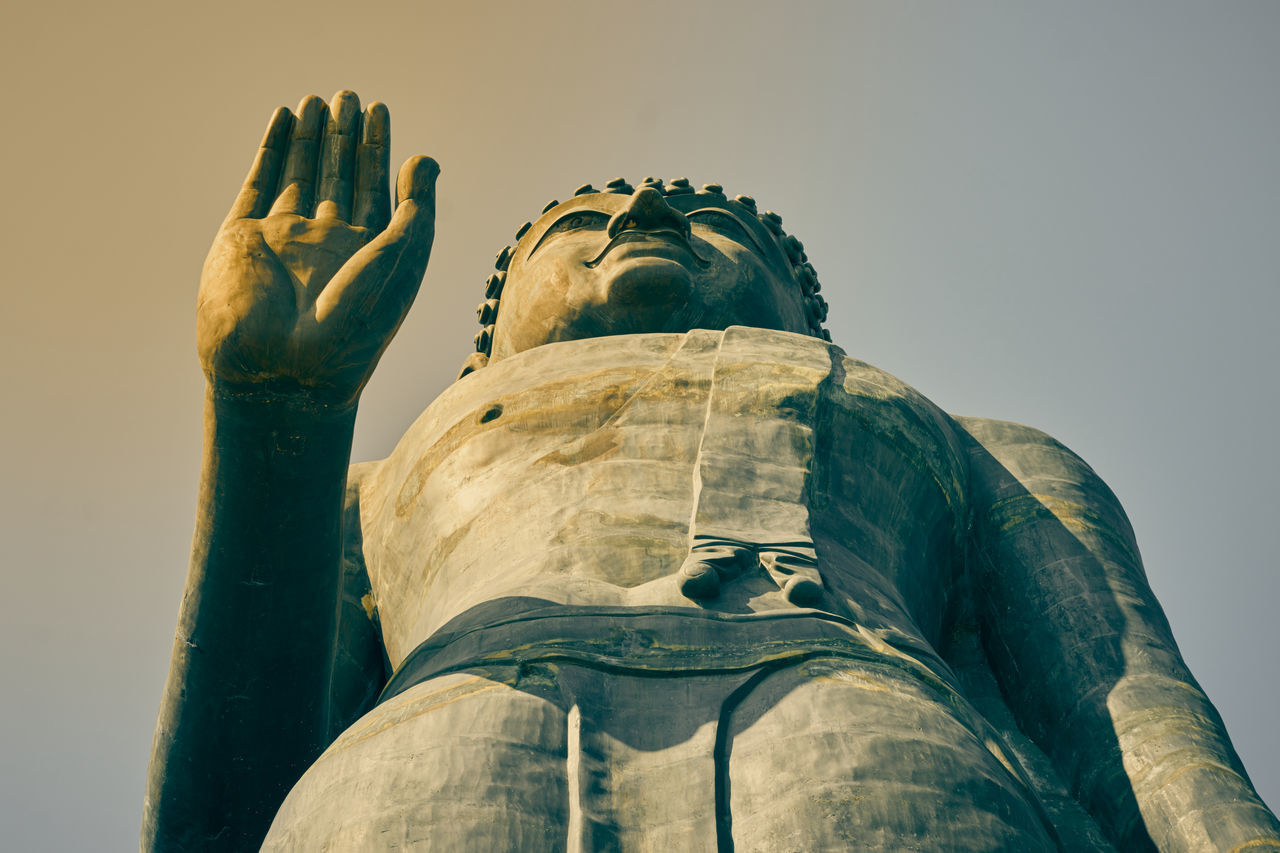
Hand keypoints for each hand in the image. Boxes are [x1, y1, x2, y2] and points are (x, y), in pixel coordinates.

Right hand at [197, 91, 437, 408]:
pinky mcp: (243, 237)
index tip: (380, 110)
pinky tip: (283, 119)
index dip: (379, 150)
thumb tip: (425, 159)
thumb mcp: (400, 263)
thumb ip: (416, 211)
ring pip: (298, 175)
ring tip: (318, 99)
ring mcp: (284, 239)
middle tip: (350, 95)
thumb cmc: (352, 326)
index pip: (376, 190)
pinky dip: (270, 150)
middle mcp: (327, 244)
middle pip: (338, 177)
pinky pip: (259, 184)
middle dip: (344, 138)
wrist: (284, 370)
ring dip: (309, 138)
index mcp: (368, 254)